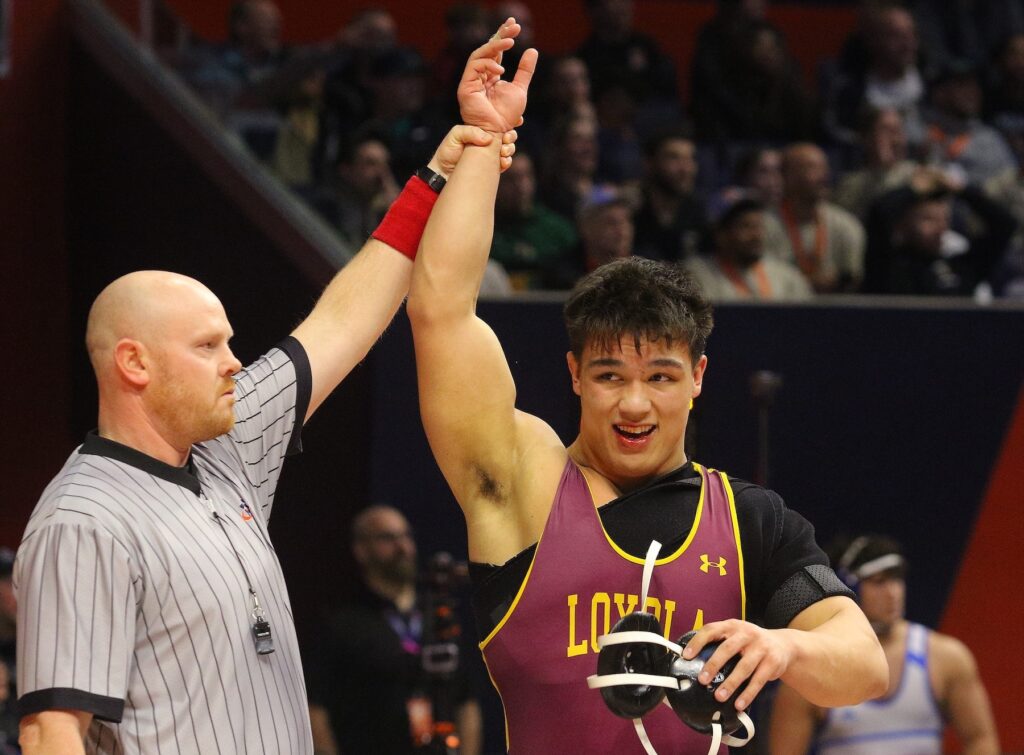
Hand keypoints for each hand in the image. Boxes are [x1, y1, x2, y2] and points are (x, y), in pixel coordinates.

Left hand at [428, 126, 517, 177]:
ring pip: (508, 149)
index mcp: (481, 131)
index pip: (497, 124)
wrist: (442, 174)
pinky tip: (502, 162)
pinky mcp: (491, 168)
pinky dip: (506, 162)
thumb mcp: (455, 135)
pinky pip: (504, 164)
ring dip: (509, 148)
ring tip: (503, 151)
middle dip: (511, 136)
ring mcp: (491, 155)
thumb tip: (488, 139)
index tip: (516, 121)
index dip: (508, 121)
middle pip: (507, 136)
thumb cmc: (446, 152)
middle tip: (506, 138)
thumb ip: (470, 132)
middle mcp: (488, 142)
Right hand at [457, 18, 537, 133]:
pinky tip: (501, 69)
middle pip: (487, 48)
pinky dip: (488, 63)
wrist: (498, 132)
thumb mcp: (520, 88)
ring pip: (479, 54)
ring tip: (511, 41)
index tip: (516, 25)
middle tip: (514, 25)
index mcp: (490, 74)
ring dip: (495, 45)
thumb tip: (532, 50)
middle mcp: (478, 75)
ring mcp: (470, 80)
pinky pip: (474, 66)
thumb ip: (525, 70)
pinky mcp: (465, 87)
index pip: (495, 51)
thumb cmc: (506, 115)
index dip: (503, 36)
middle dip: (500, 35)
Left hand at [682, 619, 797, 711]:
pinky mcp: (773, 662)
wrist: (784, 645)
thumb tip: (693, 661)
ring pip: (744, 667)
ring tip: (719, 696)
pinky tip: (739, 704)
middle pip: (727, 648)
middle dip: (713, 665)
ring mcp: (761, 647)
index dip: (697, 642)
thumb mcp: (736, 635)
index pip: (711, 630)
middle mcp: (747, 634)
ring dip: (731, 683)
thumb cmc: (751, 643)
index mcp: (732, 626)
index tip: (686, 656)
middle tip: (702, 680)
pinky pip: (758, 680)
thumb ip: (719, 642)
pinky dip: (748, 694)